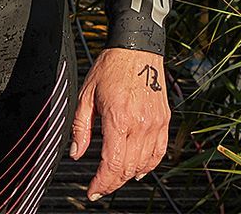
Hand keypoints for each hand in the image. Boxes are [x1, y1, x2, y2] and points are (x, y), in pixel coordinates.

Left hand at [69, 47, 170, 201]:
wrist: (137, 48)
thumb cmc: (111, 68)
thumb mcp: (86, 95)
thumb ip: (80, 127)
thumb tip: (76, 153)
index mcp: (118, 118)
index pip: (112, 164)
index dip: (101, 184)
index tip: (92, 191)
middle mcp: (140, 124)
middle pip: (128, 168)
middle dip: (112, 183)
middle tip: (100, 188)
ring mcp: (155, 123)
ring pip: (144, 164)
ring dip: (128, 176)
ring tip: (114, 179)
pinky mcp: (164, 120)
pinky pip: (159, 152)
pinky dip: (149, 166)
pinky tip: (138, 170)